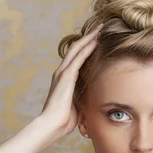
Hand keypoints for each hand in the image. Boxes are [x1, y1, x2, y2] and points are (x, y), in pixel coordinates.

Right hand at [38, 23, 102, 143]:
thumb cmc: (64, 121)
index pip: (76, 58)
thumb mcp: (78, 106)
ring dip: (89, 38)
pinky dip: (87, 48)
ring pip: (77, 49)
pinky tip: (96, 41)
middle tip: (100, 28)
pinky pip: (78, 58)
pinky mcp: (66, 76)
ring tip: (100, 29)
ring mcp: (63, 73)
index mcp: (64, 79)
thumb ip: (84, 99)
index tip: (97, 39)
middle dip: (88, 37)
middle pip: (76, 49)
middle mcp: (62, 72)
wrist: (52, 125)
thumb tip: (95, 102)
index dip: (86, 47)